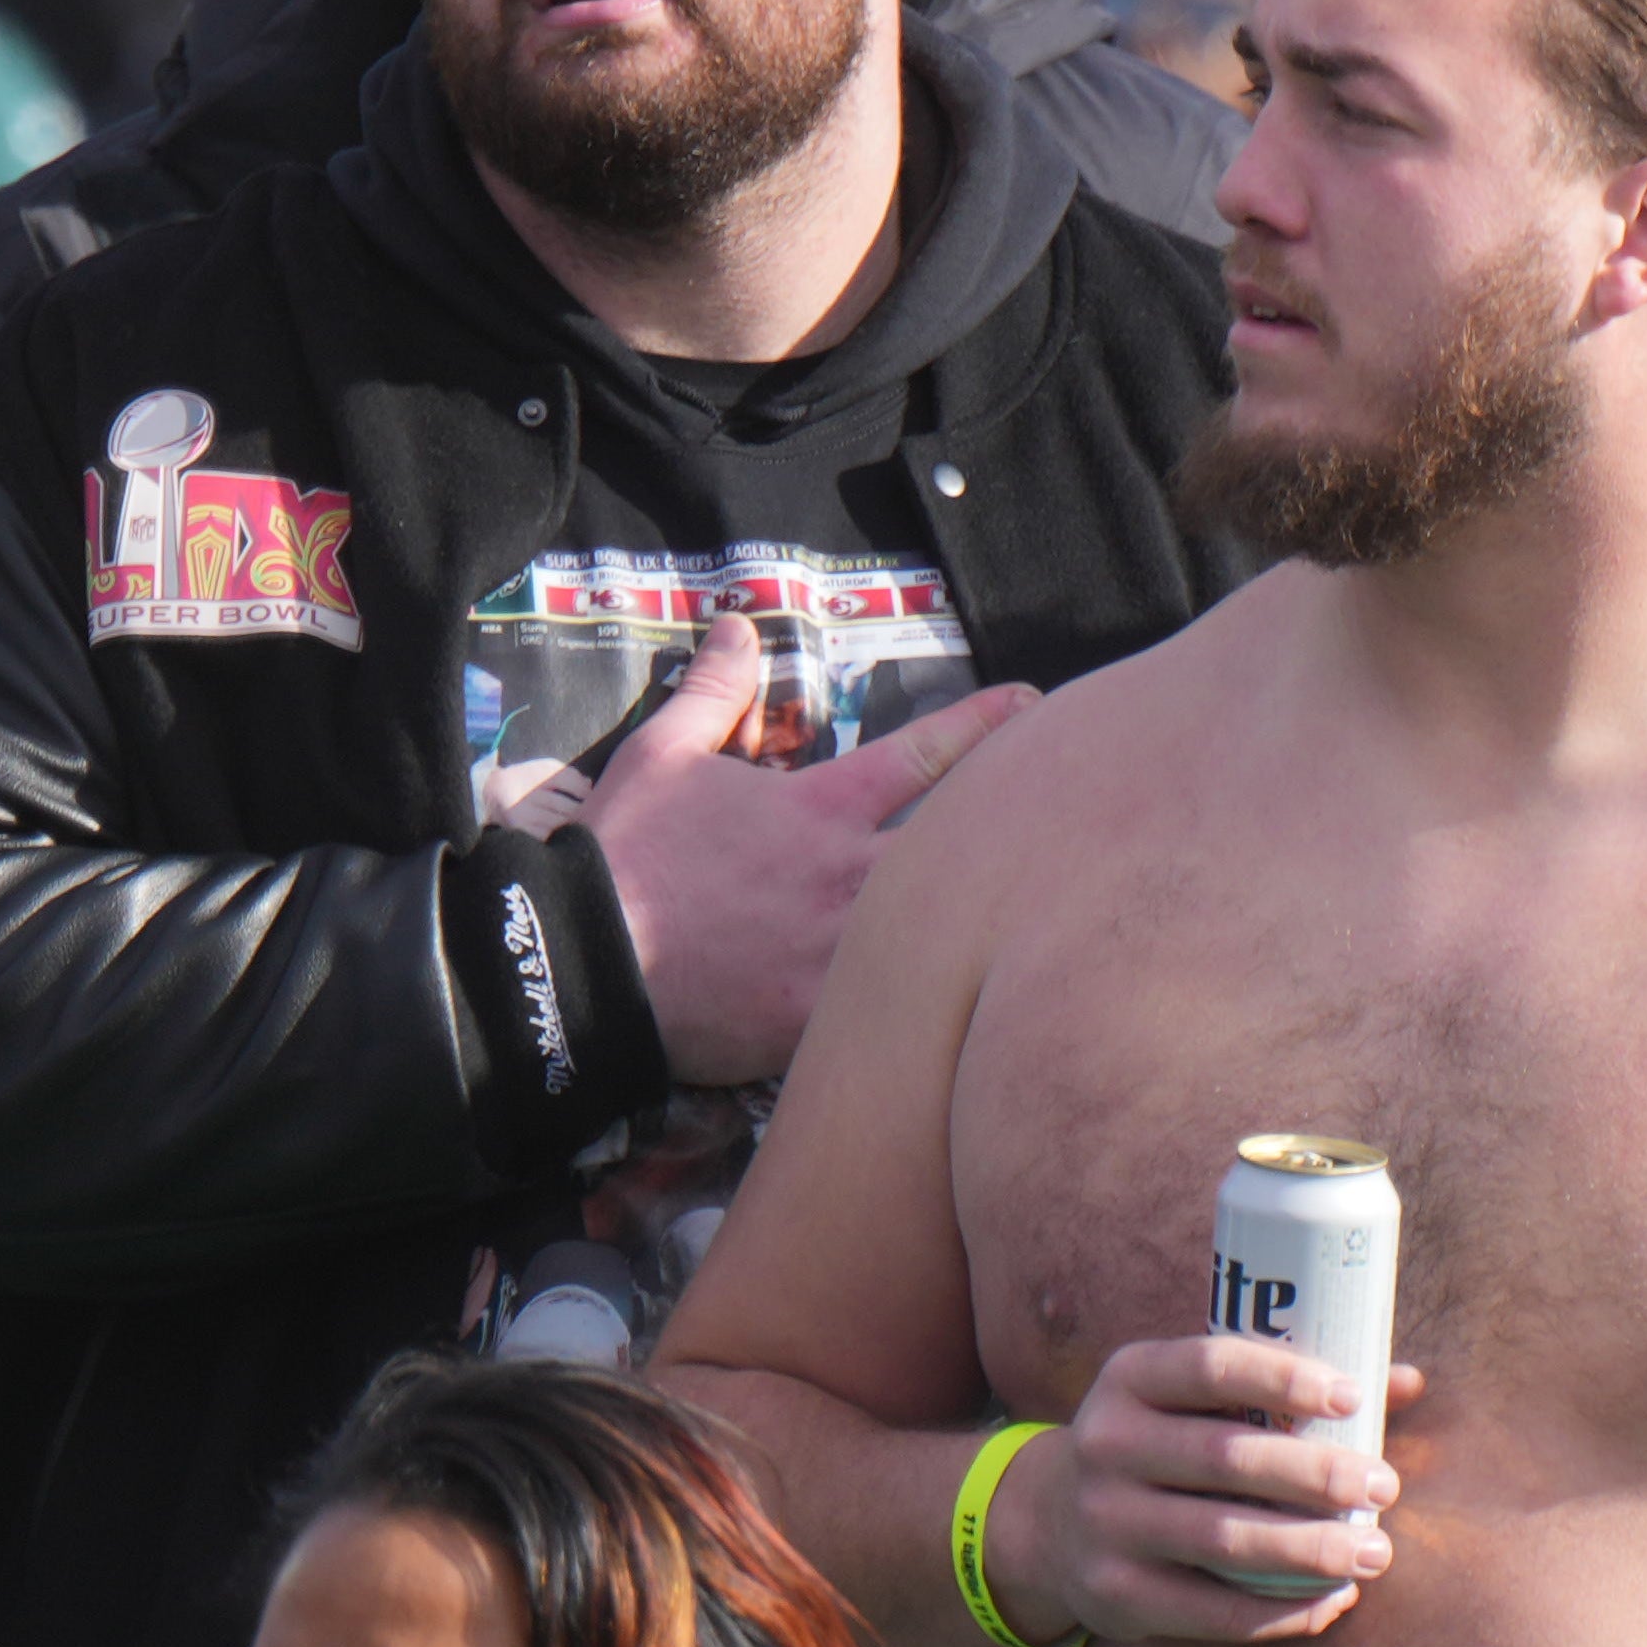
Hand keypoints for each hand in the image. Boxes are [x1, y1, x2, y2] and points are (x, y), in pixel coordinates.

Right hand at [583, 639, 1032, 1083]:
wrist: (581, 965)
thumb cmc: (623, 854)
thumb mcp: (661, 754)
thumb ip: (712, 691)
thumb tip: (737, 627)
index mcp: (820, 808)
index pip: (924, 755)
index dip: (984, 725)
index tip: (1031, 705)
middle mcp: (847, 875)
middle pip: (957, 846)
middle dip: (1011, 828)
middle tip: (1065, 812)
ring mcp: (839, 950)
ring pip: (939, 932)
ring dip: (977, 918)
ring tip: (1035, 913)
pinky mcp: (817, 1019)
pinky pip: (890, 1010)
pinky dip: (924, 1005)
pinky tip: (965, 1011)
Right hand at [1002, 1335, 1417, 1646]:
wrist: (1050, 1524)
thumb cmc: (1163, 1446)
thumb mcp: (1195, 1403)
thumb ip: (1293, 1391)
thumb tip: (1411, 1382)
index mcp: (1131, 1378)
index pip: (1213, 1366)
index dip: (1286, 1379)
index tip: (1353, 1398)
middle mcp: (1106, 1444)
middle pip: (1227, 1458)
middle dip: (1318, 1475)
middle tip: (1385, 1487)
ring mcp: (1105, 1523)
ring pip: (1225, 1540)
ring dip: (1311, 1550)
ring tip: (1375, 1552)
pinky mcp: (1115, 1594)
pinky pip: (1211, 1610)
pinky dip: (1280, 1612)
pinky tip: (1332, 1602)